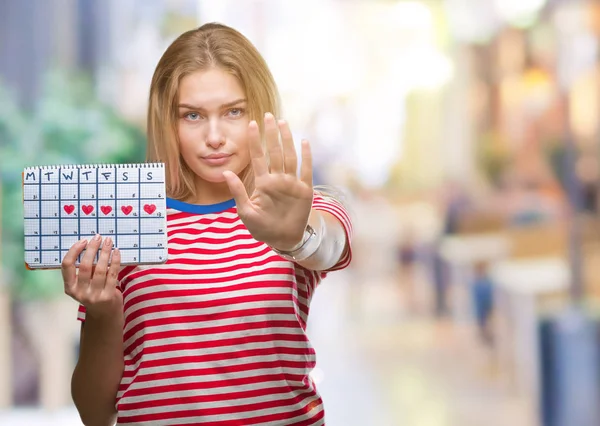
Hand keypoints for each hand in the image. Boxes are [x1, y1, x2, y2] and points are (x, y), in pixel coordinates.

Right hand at [62, 234, 122, 319]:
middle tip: (98, 237)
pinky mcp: (108, 296)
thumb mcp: (83, 283)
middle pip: (85, 266)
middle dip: (92, 249)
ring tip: (109, 242)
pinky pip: (112, 274)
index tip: (83, 241)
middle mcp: (79, 293)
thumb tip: (92, 244)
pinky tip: (116, 252)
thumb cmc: (93, 292)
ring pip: (100, 269)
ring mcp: (94, 295)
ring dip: (105, 253)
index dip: (74, 251)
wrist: (104, 313)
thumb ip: (85, 269)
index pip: (66, 266)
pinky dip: (115, 261)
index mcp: (69, 287)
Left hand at [223, 112, 312, 250]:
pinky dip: (306, 157)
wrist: (283, 240)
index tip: (250, 123)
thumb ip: (238, 192)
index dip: (254, 141)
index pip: (257, 157)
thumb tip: (225, 172)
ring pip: (288, 157)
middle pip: (274, 152)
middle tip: (268, 115)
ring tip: (283, 123)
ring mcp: (291, 184)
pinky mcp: (304, 191)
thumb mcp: (246, 212)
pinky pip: (305, 170)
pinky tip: (304, 142)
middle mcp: (277, 179)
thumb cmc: (263, 228)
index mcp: (262, 183)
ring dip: (286, 140)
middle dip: (270, 134)